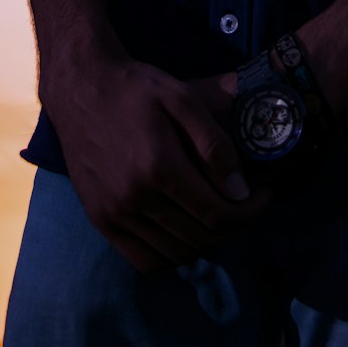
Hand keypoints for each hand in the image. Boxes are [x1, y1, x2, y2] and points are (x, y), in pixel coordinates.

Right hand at [42, 52, 269, 271]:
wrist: (82, 87)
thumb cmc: (137, 87)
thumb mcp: (183, 98)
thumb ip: (214, 144)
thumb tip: (240, 190)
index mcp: (160, 167)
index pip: (217, 214)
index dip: (250, 211)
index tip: (265, 195)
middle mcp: (135, 198)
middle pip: (200, 237)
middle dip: (234, 225)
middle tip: (247, 204)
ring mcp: (114, 213)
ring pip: (174, 253)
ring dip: (205, 242)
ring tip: (218, 215)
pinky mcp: (100, 219)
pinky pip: (143, 260)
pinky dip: (170, 255)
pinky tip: (183, 229)